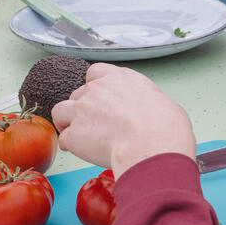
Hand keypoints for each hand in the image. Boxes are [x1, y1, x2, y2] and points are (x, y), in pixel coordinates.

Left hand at [52, 64, 195, 176]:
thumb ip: (145, 103)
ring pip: (60, 111)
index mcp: (120, 78)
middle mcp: (97, 89)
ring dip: (66, 122)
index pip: (96, 73)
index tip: (100, 99)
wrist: (151, 145)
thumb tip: (148, 114)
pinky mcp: (74, 133)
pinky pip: (64, 138)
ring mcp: (82, 110)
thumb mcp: (163, 103)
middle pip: (78, 94)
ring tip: (75, 134)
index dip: (95, 86)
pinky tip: (79, 151)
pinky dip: (70, 145)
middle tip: (92, 123)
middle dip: (83, 108)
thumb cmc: (165, 127)